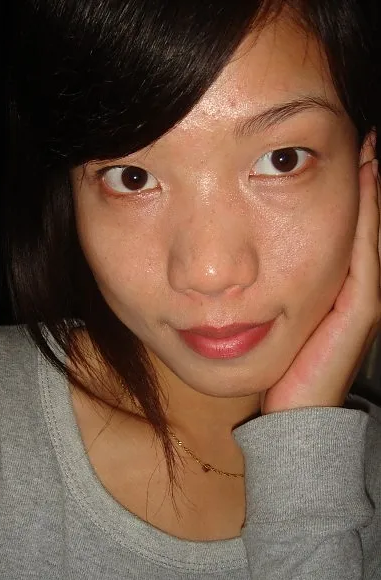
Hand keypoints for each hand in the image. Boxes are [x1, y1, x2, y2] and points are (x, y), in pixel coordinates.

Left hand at [262, 155, 380, 414]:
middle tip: (362, 135)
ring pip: (367, 234)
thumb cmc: (279, 365)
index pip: (341, 227)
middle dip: (365, 179)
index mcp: (330, 286)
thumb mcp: (271, 318)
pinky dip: (367, 221)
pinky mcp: (360, 310)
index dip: (345, 189)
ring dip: (372, 191)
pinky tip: (366, 185)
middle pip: (361, 223)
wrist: (293, 412)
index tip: (336, 147)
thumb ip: (268, 290)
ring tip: (370, 148)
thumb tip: (243, 266)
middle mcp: (351, 287)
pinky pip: (364, 258)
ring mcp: (359, 297)